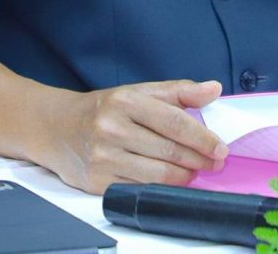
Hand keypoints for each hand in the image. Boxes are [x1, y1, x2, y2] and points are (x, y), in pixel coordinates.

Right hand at [47, 78, 228, 193]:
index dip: (202, 137)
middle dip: (199, 158)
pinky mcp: (99, 182)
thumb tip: (213, 88)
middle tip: (215, 161)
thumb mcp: (137, 91)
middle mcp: (113, 127)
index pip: (174, 121)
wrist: (57, 127)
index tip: (220, 147)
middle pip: (169, 150)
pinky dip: (162, 188)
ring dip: (184, 176)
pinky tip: (172, 181)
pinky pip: (141, 189)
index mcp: (125, 100)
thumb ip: (177, 91)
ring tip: (196, 171)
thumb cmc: (103, 108)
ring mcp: (104, 156)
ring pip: (158, 174)